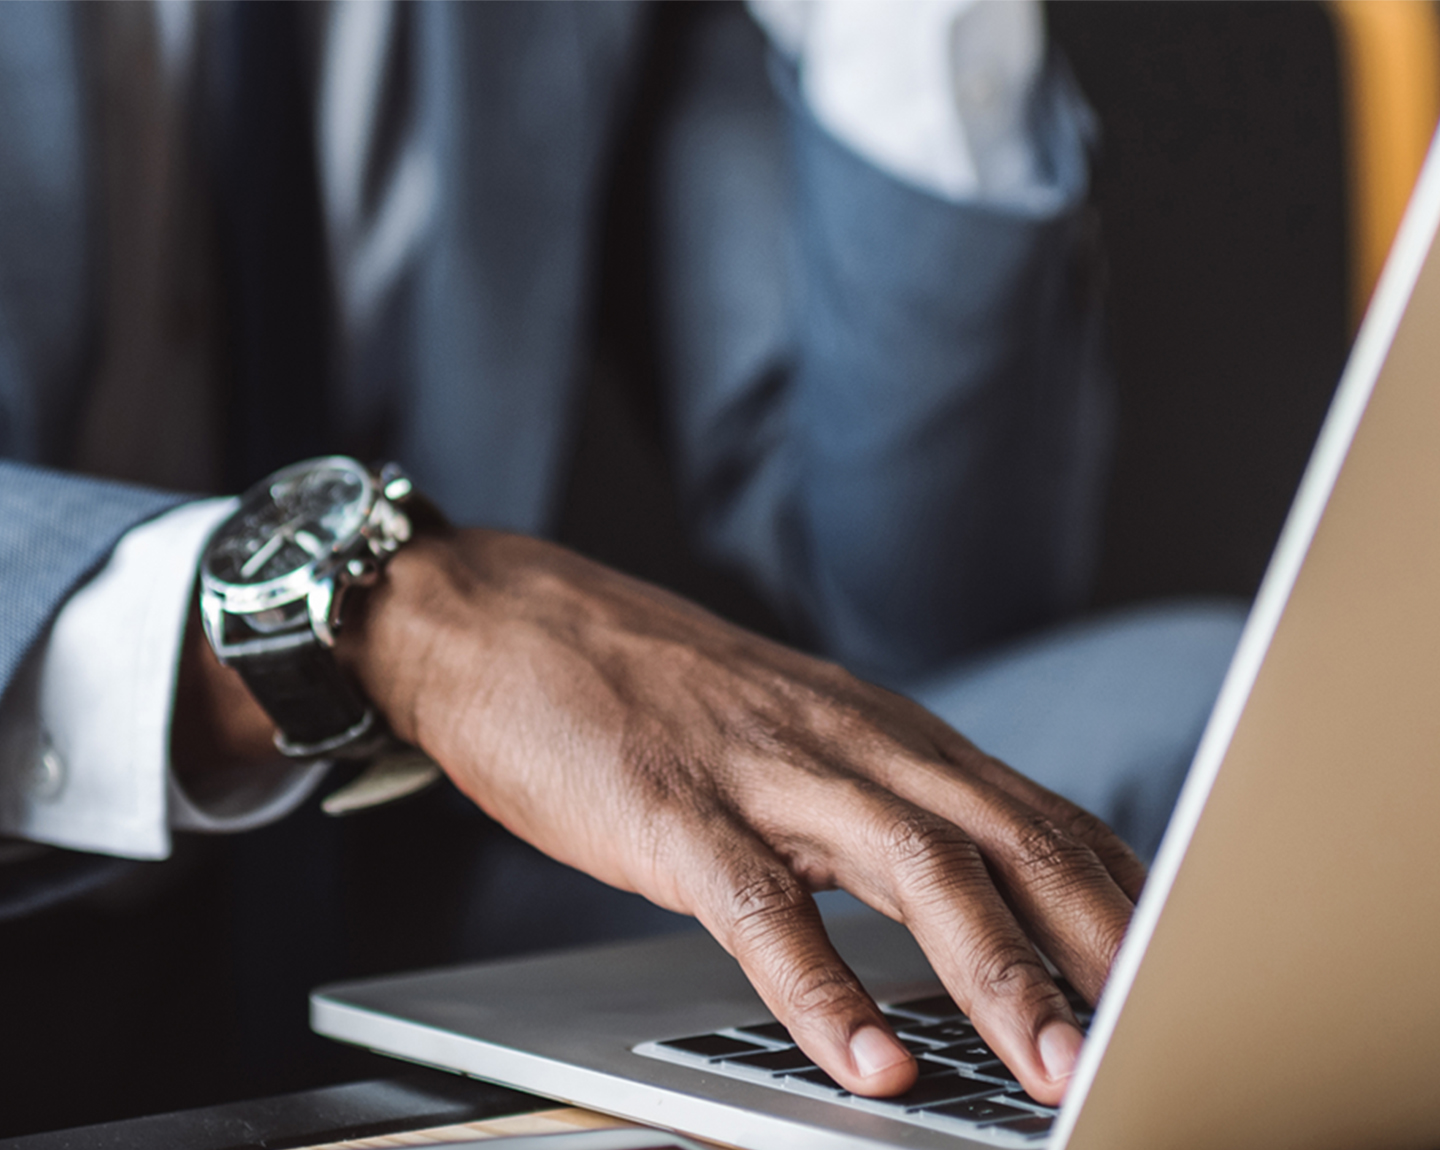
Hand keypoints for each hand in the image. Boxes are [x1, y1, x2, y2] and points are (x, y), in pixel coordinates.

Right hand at [323, 528, 1145, 1105]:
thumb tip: (969, 887)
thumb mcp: (796, 736)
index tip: (1182, 972)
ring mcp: (761, 770)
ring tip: (1049, 1067)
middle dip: (1094, 944)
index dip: (1119, 897)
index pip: (1036, 815)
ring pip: (913, 866)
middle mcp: (848, 743)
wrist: (508, 618)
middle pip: (1007, 839)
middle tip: (1158, 1036)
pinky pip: (759, 904)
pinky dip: (820, 989)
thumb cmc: (656, 691)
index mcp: (883, 733)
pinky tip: (862, 1060)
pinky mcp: (670, 807)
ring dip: (993, 972)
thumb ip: (878, 800)